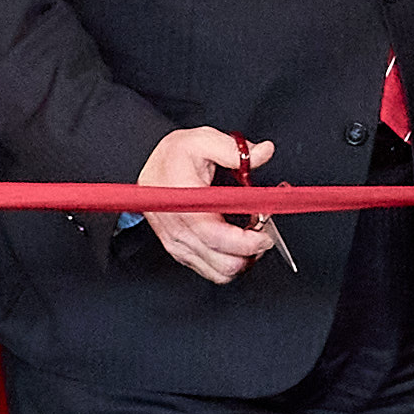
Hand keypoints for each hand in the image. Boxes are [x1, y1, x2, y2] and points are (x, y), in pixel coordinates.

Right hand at [140, 126, 284, 285]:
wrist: (147, 165)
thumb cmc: (174, 155)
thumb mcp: (203, 140)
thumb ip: (235, 150)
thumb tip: (264, 152)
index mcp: (185, 203)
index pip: (218, 237)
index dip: (248, 242)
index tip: (266, 232)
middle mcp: (179, 229)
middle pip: (224, 263)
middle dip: (251, 252)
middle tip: (263, 231)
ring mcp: (178, 244)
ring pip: (220, 273)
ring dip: (243, 260)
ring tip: (251, 238)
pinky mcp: (179, 251)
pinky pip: (210, 272)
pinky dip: (229, 263)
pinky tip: (235, 244)